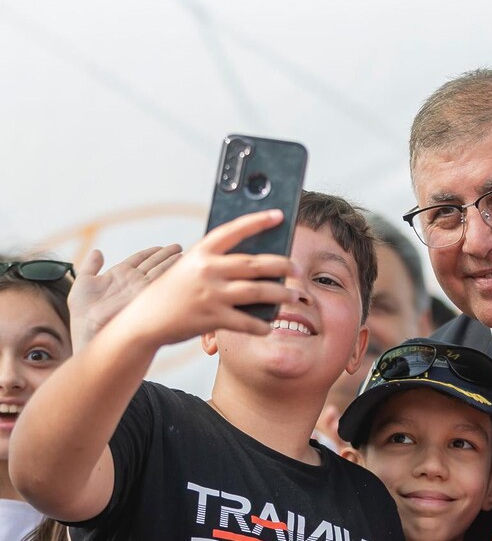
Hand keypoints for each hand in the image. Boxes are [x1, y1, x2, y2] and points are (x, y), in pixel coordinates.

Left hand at [68, 244, 182, 348]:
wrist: (87, 328)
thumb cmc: (81, 312)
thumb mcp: (83, 282)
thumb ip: (91, 266)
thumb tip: (98, 252)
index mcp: (119, 275)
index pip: (140, 259)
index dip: (151, 252)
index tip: (161, 247)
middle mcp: (133, 280)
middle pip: (153, 263)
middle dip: (166, 255)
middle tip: (179, 247)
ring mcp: (140, 287)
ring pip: (160, 269)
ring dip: (172, 261)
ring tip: (184, 254)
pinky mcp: (145, 294)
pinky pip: (160, 279)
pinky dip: (171, 272)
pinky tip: (179, 265)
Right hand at [111, 210, 298, 347]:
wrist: (144, 320)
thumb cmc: (171, 293)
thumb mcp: (188, 269)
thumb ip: (215, 263)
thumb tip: (256, 264)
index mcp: (200, 253)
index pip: (233, 231)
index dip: (257, 221)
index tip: (279, 215)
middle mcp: (207, 270)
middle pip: (254, 264)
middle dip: (282, 265)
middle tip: (298, 269)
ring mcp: (210, 294)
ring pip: (257, 291)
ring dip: (281, 294)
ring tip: (293, 296)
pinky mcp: (212, 318)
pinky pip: (247, 321)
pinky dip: (262, 324)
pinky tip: (270, 324)